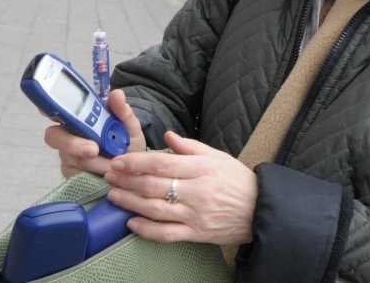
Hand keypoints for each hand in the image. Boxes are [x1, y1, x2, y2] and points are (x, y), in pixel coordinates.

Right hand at [44, 89, 146, 177]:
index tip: (57, 113)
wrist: (134, 167)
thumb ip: (122, 111)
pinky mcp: (70, 175)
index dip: (51, 108)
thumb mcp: (130, 126)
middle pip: (55, 136)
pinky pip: (75, 175)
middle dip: (73, 144)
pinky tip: (107, 174)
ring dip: (93, 162)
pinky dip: (93, 174)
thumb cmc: (127, 142)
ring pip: (70, 158)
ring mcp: (67, 156)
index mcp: (80, 118)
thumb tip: (116, 94)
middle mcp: (68, 135)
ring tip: (113, 164)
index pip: (58, 110)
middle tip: (93, 150)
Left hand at [104, 131, 257, 245]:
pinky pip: (166, 234)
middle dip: (127, 180)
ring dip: (130, 202)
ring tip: (114, 195)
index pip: (163, 163)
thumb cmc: (237, 179)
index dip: (137, 162)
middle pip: (154, 185)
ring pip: (155, 209)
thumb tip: (166, 136)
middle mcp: (197, 191)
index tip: (120, 160)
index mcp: (202, 168)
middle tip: (110, 175)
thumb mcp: (218, 156)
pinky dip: (146, 230)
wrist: (259, 209)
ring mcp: (195, 214)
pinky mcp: (196, 234)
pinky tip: (131, 223)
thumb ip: (191, 147)